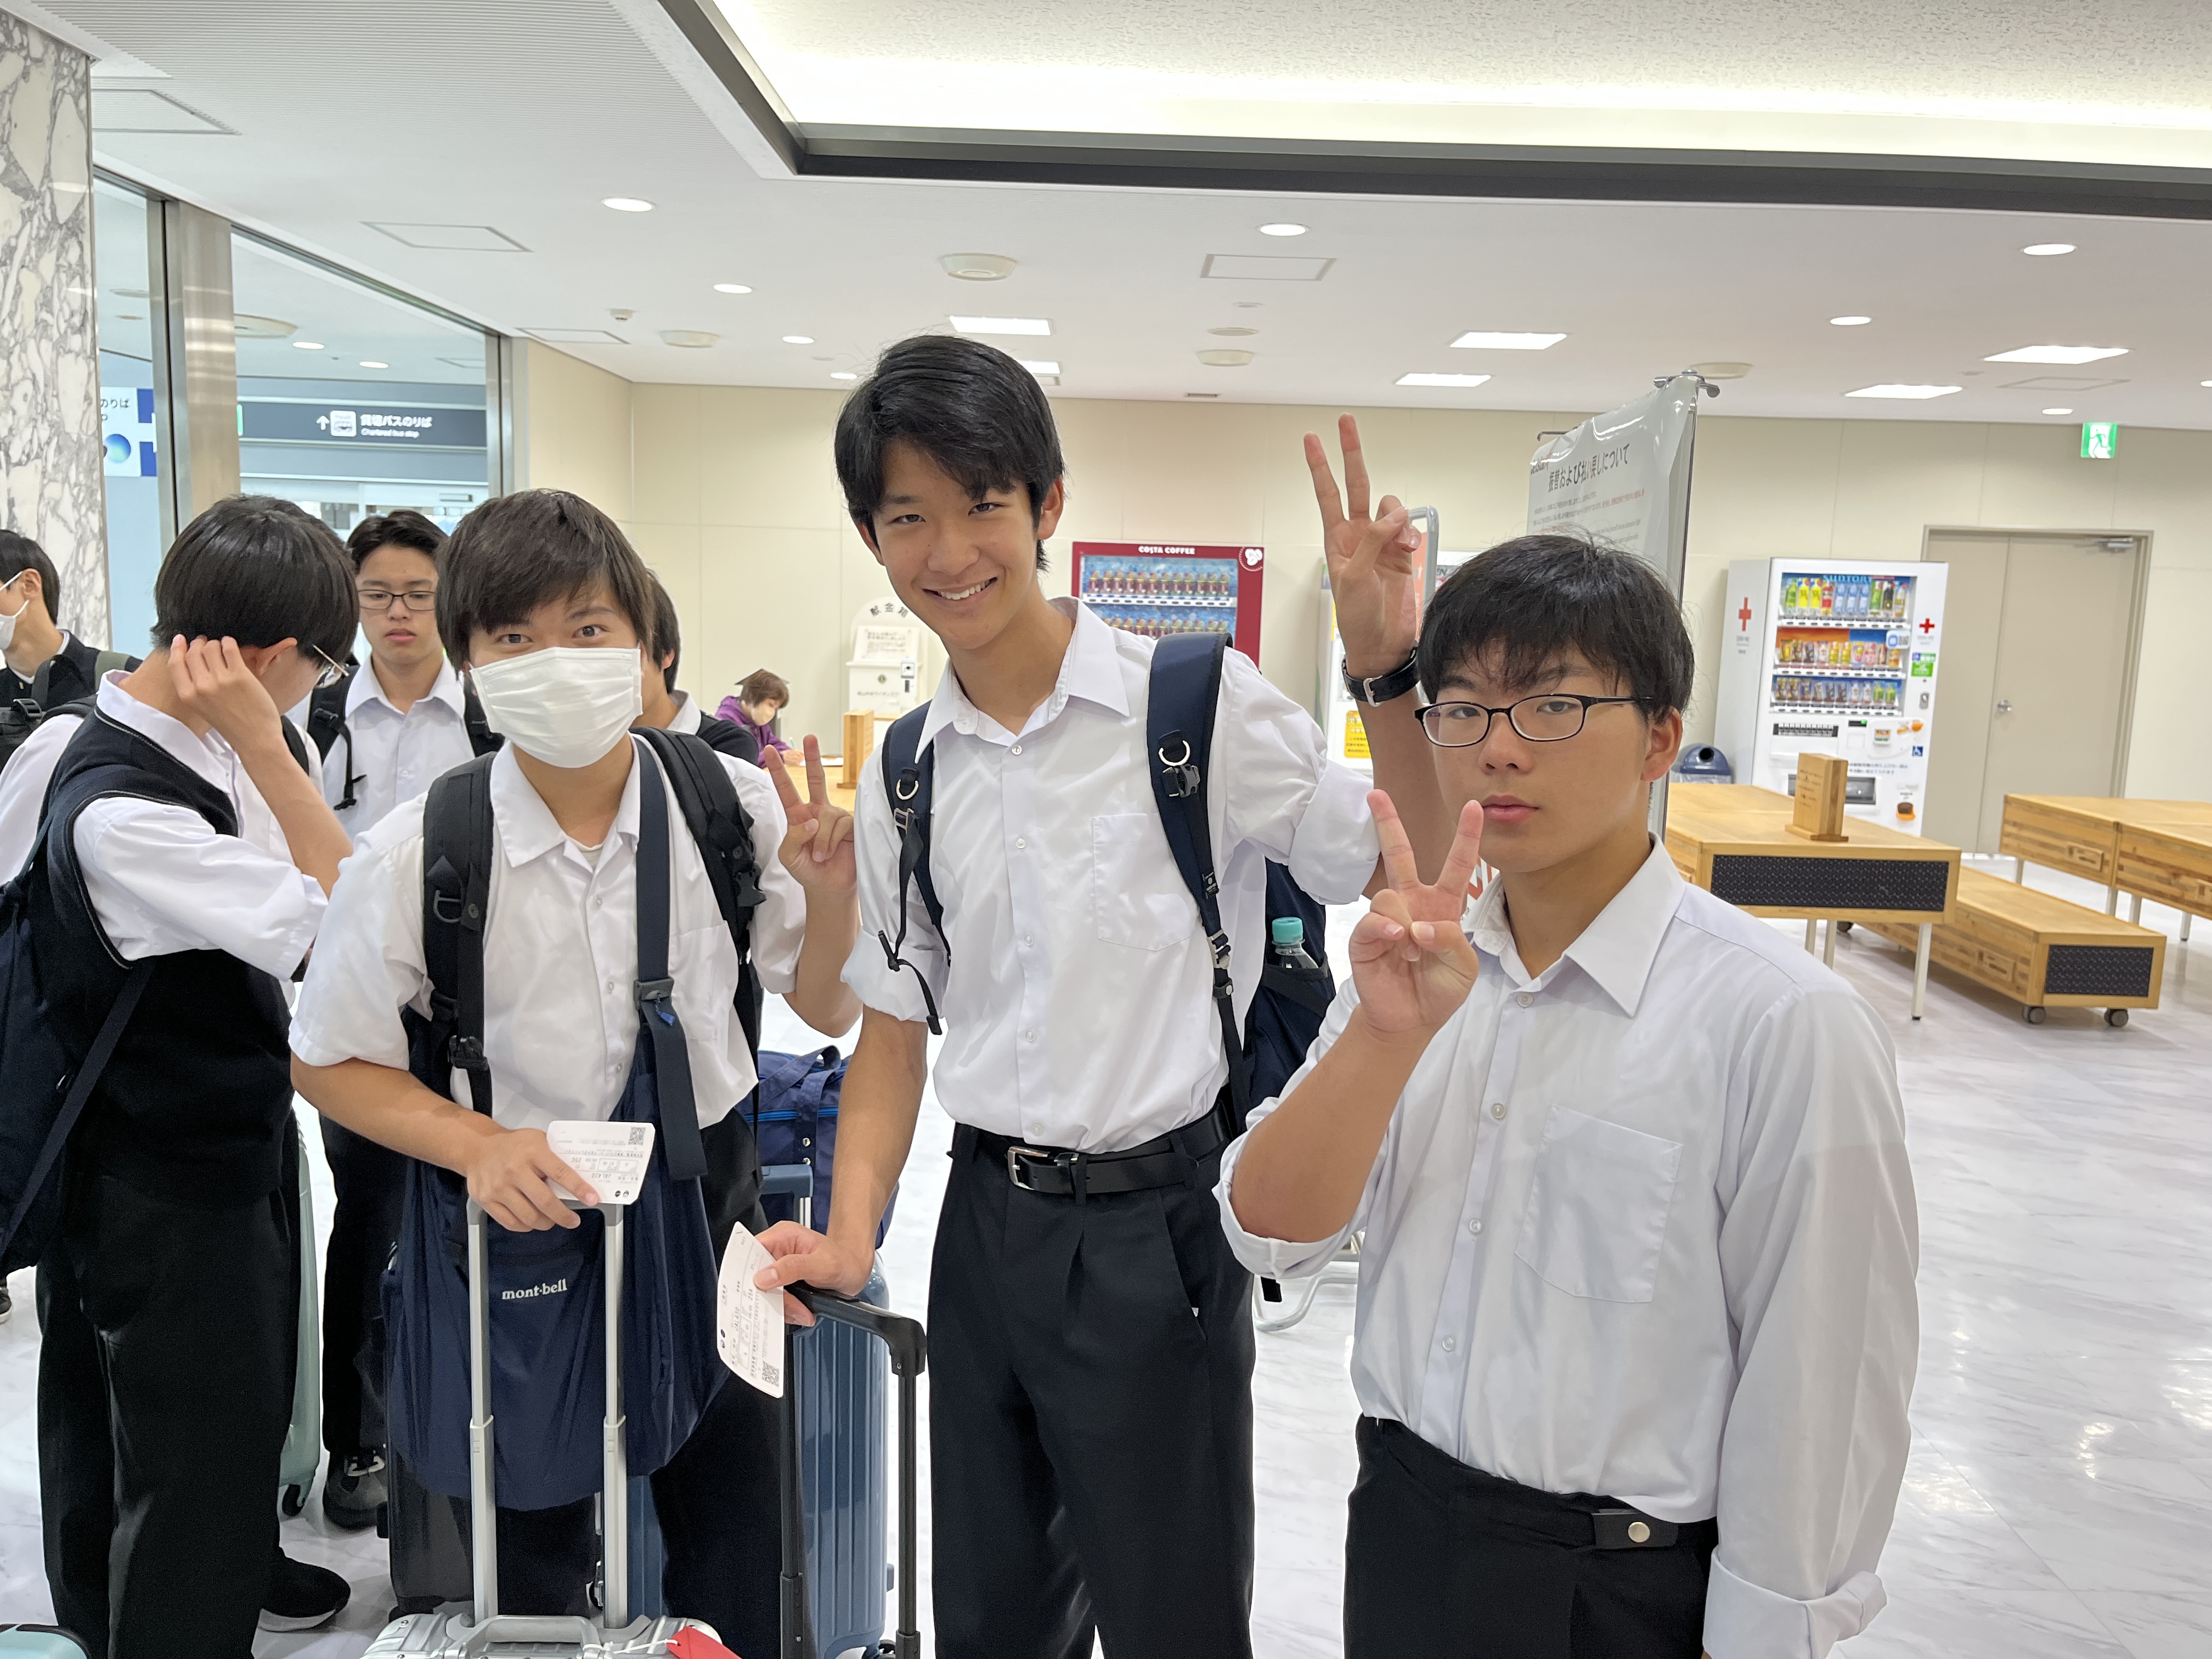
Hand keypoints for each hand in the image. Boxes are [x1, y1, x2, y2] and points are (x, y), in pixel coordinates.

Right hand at [169, 635, 284, 754]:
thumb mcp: (202, 707)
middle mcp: (201, 686)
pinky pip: (229, 648)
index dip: (177, 648)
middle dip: (199, 644)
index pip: (175, 663)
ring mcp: (220, 680)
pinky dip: (228, 643)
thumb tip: (193, 659)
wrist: (255, 737)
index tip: (180, 639)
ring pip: (211, 647)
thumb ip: (194, 687)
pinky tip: (230, 645)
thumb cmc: (231, 724)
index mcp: (188, 695)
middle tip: (205, 643)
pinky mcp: (240, 675)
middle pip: (193, 652)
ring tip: (221, 647)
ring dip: (215, 644)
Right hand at [459, 1126, 596, 1232]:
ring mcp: (499, 1187)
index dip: (579, 1188)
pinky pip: (512, 1223)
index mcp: (533, 1152)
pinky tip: (533, 1221)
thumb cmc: (514, 1145)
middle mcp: (515, 1170)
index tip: (592, 1199)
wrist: (478, 1148)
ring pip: (529, 1217)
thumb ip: (557, 1157)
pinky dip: (527, 1226)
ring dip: (547, 1223)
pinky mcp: (487, 1200)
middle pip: (545, 1202)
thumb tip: (581, 1178)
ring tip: (553, 1220)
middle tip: (573, 1220)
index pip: (561, 1173)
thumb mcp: (539, 1140)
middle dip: (564, 1215)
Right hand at [752, 1220, 871, 1324]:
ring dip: (781, 1306)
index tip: (754, 1290)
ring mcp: (779, 1267)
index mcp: (783, 1235)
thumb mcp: (823, 1264)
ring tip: (801, 1311)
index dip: (746, 1272)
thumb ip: (793, 1268)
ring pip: (764, 1292)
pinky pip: (775, 1300)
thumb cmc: (844, 1260)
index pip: (750, 1251)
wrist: (854, 1271)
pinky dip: (786, 1309)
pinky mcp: (783, 1283)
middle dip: (771, 1296)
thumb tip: (764, 1277)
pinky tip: (801, 1311)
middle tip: (788, 1307)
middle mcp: (777, 1250)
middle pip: (756, 1276)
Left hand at [768, 736, 856, 897]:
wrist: (829, 888)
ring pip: (827, 815)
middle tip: (809, 737)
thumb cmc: (807, 871)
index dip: (779, 770)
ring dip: (821, 839)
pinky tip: (833, 852)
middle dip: (812, 757)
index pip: (787, 789)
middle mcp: (818, 812)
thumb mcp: (788, 856)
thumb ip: (793, 836)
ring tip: (821, 855)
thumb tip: (812, 821)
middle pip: (816, 779)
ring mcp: (835, 818)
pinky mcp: (852, 827)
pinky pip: (841, 825)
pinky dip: (832, 841)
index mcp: (799, 816)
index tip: (770, 751)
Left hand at [1306, 415, 1424, 677]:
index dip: (1320, 466)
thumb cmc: (1357, 617)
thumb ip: (1371, 540)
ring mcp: (1381, 543)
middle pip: (1355, 484)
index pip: (1327, 493)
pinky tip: (1409, 550)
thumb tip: (1392, 514)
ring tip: (1400, 543)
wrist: (1381, 643)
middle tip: (1345, 422)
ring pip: (1391, 507)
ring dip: (1398, 518)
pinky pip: (1408, 528)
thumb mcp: (1354, 577)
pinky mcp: (1402, 553)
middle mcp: (1357, 535)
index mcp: (1337, 539)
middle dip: (1351, 453)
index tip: (1311, 439)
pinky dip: (1411, 534)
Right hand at [1350, 792, 1484, 1039]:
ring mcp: (1387, 919)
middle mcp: (1413, 905)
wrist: (1411, 1021)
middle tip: (1376, 794)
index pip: (1457, 866)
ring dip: (1406, 923)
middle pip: (1400, 855)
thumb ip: (1451, 940)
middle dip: (1388, 823)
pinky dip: (1387, 929)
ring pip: (1390, 894)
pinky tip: (1397, 943)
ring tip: (1412, 951)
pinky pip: (1374, 919)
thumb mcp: (1464, 967)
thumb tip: (1418, 925)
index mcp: (1442, 908)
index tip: (1474, 807)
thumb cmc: (1440, 991)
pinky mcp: (1366, 936)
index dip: (1466, 837)